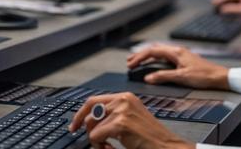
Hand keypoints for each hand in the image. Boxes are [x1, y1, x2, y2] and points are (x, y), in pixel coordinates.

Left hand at [69, 92, 194, 148]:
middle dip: (87, 129)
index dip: (80, 114)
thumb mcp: (130, 119)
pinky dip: (100, 146)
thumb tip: (88, 121)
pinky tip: (112, 148)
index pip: (93, 100)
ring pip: (91, 126)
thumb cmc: (149, 138)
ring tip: (110, 146)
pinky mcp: (121, 123)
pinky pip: (96, 136)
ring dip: (96, 141)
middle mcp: (123, 99)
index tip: (74, 126)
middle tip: (97, 142)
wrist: (166, 146)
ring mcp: (122, 110)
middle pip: (89, 111)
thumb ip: (112, 115)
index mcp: (125, 97)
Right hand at [127, 44, 229, 89]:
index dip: (139, 57)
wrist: (220, 77)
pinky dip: (156, 60)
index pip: (152, 51)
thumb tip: (148, 78)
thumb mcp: (181, 77)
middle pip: (155, 50)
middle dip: (141, 55)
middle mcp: (178, 51)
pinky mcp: (184, 61)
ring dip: (148, 57)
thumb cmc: (204, 76)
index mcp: (176, 52)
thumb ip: (163, 77)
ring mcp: (181, 55)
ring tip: (138, 62)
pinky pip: (165, 58)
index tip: (130, 64)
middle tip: (130, 62)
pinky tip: (154, 65)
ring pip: (160, 53)